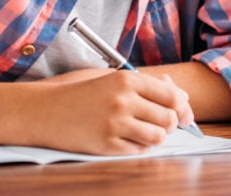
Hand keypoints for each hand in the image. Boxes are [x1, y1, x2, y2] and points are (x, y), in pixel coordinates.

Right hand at [30, 70, 194, 154]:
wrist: (45, 111)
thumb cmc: (85, 94)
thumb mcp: (116, 80)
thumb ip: (150, 85)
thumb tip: (183, 97)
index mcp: (129, 80)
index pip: (173, 96)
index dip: (183, 107)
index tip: (185, 114)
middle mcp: (123, 100)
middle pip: (169, 118)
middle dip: (172, 124)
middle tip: (165, 124)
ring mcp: (114, 123)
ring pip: (158, 136)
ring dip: (158, 136)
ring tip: (148, 132)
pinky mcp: (105, 144)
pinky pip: (139, 150)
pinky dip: (141, 147)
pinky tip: (132, 139)